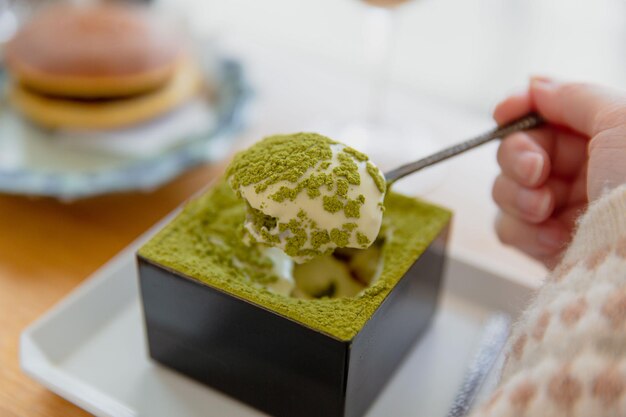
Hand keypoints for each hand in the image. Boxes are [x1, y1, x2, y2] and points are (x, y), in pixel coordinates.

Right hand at [492, 79, 625, 267]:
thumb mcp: (623, 121)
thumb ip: (575, 96)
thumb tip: (536, 85)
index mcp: (601, 137)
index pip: (544, 112)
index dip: (518, 108)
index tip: (505, 112)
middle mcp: (578, 171)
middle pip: (515, 149)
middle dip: (517, 156)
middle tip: (536, 170)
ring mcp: (559, 208)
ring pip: (505, 188)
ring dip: (518, 196)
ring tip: (545, 209)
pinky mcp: (544, 244)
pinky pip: (508, 227)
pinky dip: (524, 231)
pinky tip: (553, 237)